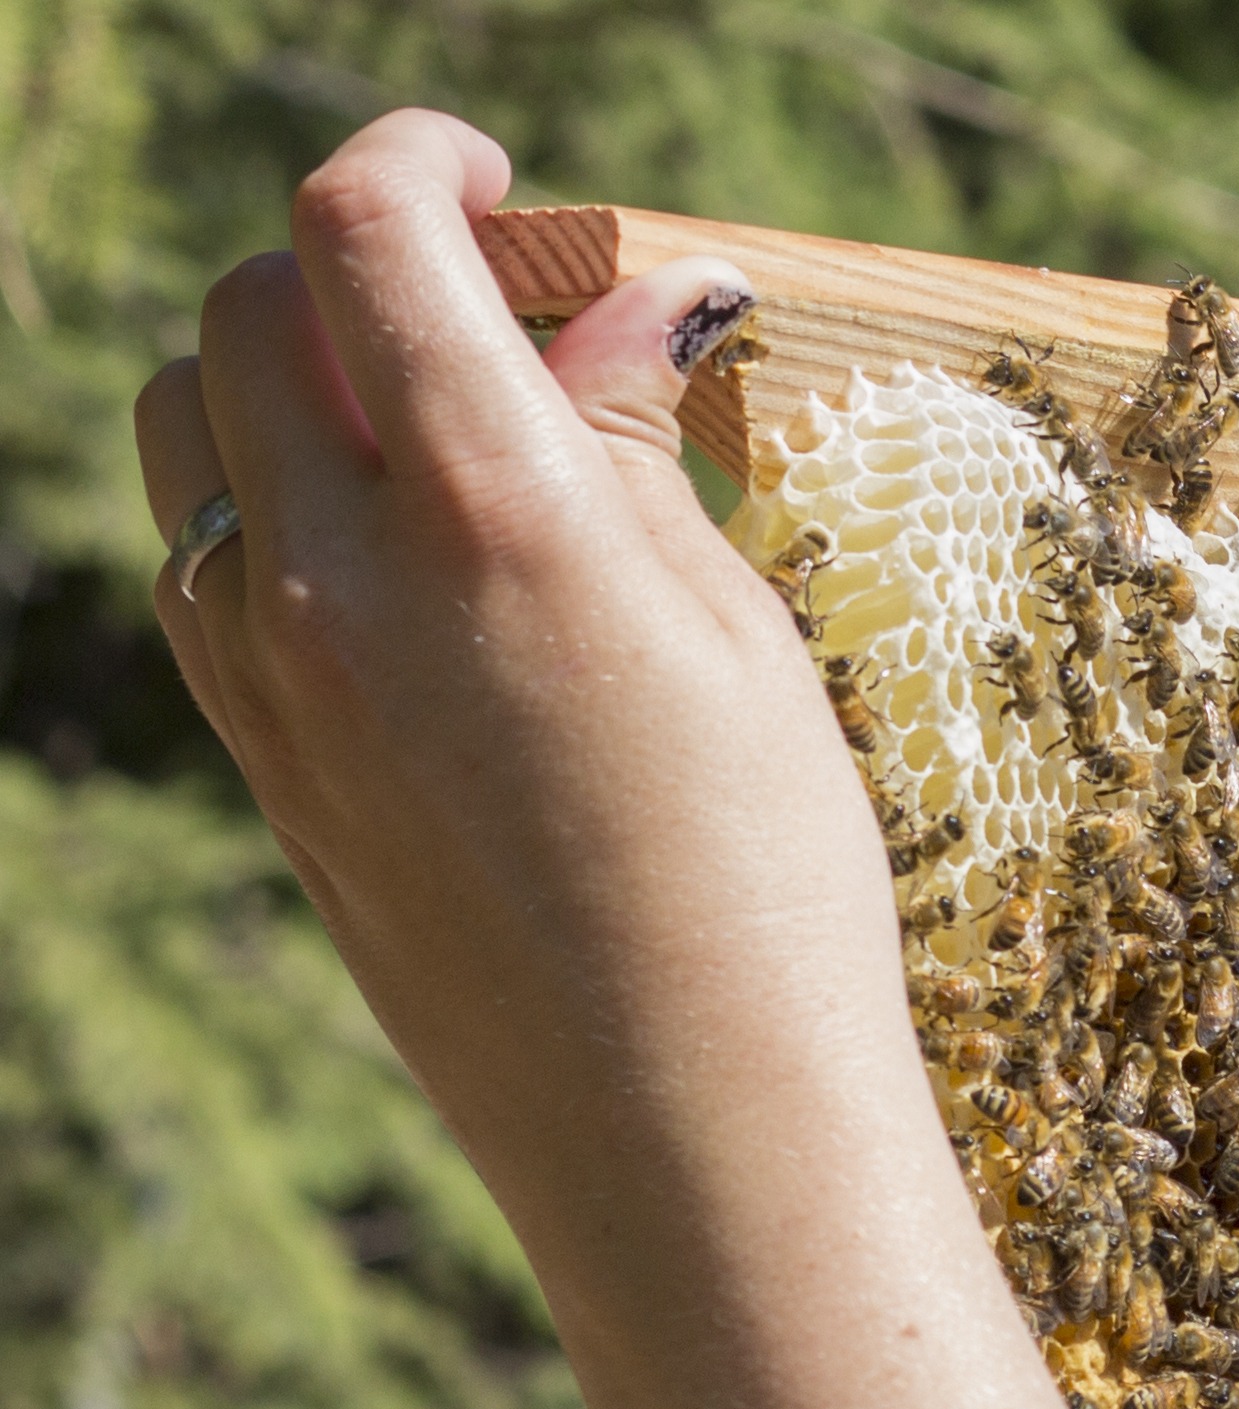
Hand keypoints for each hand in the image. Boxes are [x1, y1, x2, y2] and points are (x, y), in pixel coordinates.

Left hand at [129, 110, 918, 1274]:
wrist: (692, 1138)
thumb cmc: (769, 890)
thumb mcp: (737, 639)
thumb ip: (630, 453)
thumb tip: (605, 310)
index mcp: (492, 516)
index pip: (365, 231)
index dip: (422, 161)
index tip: (492, 180)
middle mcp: (339, 580)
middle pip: (250, 312)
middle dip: (353, 267)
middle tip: (483, 307)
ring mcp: (275, 683)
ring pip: (190, 439)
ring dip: (286, 388)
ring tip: (427, 442)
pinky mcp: (267, 771)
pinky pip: (204, 578)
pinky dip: (271, 518)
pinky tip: (400, 579)